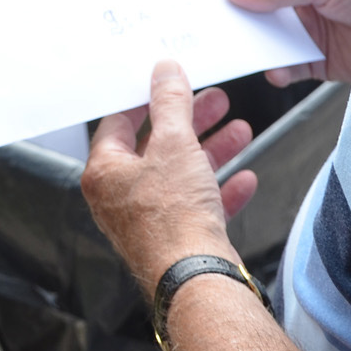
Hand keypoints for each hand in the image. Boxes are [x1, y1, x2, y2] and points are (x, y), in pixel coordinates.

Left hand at [82, 61, 258, 292]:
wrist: (197, 279)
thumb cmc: (173, 218)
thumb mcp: (174, 143)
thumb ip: (170, 103)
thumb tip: (164, 71)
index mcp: (105, 172)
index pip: (119, 123)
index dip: (146, 99)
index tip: (167, 83)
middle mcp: (120, 198)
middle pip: (156, 147)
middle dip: (190, 122)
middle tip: (214, 101)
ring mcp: (148, 221)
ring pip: (181, 175)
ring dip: (212, 151)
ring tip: (240, 130)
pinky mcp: (176, 240)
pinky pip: (198, 207)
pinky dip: (221, 190)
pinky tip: (245, 178)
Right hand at [225, 0, 350, 84]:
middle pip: (256, 3)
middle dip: (235, 12)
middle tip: (206, 21)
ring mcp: (308, 27)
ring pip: (268, 36)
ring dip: (253, 42)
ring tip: (233, 49)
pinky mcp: (318, 59)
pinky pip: (288, 65)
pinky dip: (280, 70)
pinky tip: (276, 70)